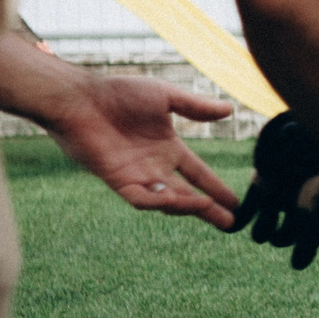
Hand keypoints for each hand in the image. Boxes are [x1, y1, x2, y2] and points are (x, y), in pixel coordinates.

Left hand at [40, 74, 239, 229]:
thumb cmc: (118, 93)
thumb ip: (196, 107)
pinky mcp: (118, 181)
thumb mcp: (165, 96)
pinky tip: (178, 201)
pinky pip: (141, 199)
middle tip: (231, 224)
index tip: (236, 202)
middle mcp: (155, 166)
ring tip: (207, 207)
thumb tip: (229, 110)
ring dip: (188, 206)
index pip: (198, 173)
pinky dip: (159, 202)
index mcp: (168, 147)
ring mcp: (137, 176)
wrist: (81, 99)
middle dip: (209, 210)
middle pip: (187, 195)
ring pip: (167, 201)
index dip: (217, 187)